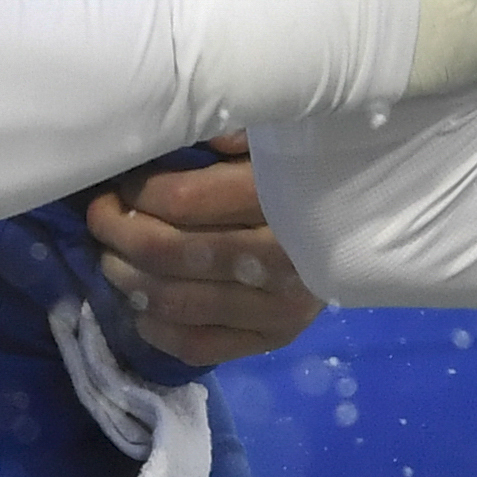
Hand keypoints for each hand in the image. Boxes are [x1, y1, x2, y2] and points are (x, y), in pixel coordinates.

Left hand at [85, 135, 324, 365]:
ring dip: (129, 279)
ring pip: (179, 302)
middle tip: (100, 215)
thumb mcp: (286, 132)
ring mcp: (280, 309)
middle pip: (172, 253)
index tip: (119, 182)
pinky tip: (138, 307)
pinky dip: (159, 330)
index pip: (183, 201)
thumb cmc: (319, 166)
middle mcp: (283, 262)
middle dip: (119, 232)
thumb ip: (236, 131)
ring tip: (110, 256)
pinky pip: (202, 346)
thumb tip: (182, 137)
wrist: (377, 219)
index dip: (137, 192)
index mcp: (282, 200)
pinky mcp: (278, 338)